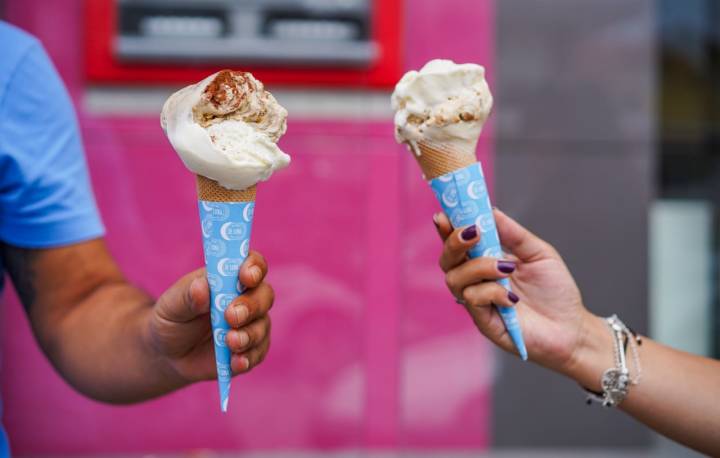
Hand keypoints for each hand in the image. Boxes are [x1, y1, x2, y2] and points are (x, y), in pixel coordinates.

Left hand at [146, 250, 273, 383]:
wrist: (167, 354)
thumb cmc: (171, 319)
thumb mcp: (171, 305)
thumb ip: (187, 296)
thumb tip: (202, 287)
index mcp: (230, 277)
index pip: (253, 264)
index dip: (255, 267)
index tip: (246, 277)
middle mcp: (247, 298)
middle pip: (265, 295)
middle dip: (251, 306)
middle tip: (231, 316)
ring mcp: (251, 325)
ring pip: (263, 326)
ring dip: (249, 334)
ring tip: (229, 342)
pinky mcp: (250, 350)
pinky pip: (258, 353)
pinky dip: (248, 358)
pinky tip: (235, 362)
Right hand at [435, 209, 593, 374]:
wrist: (572, 327)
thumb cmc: (555, 291)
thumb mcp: (538, 253)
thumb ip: (513, 233)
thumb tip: (490, 210)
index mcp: (485, 261)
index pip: (458, 243)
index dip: (447, 229)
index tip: (443, 215)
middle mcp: (476, 281)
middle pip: (447, 260)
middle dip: (455, 242)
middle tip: (474, 233)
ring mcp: (477, 302)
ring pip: (456, 279)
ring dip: (479, 267)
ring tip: (507, 268)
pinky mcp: (483, 322)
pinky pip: (473, 300)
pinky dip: (491, 292)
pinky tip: (512, 298)